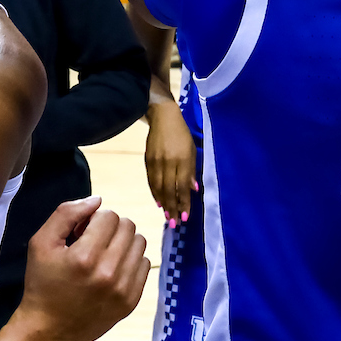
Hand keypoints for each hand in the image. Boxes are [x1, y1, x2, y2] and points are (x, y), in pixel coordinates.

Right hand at [17, 197, 149, 340]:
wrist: (48, 329)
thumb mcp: (41, 243)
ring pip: (139, 244)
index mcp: (85, 257)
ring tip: (103, 255)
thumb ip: (66, 214)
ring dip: (122, 242)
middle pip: (127, 226)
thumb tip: (97, 200)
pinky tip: (111, 270)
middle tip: (92, 242)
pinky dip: (129, 261)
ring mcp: (124, 289)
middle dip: (109, 228)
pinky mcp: (132, 301)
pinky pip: (144, 265)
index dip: (93, 218)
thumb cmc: (42, 283)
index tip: (80, 233)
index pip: (109, 216)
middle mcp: (108, 273)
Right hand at [145, 100, 196, 224]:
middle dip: (172, 208)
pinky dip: (155, 192)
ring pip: (158, 187)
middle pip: (169, 190)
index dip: (184, 203)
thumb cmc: (182, 134)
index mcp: (182, 159)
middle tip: (175, 223)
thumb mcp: (192, 151)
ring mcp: (156, 161)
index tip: (185, 217)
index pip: (183, 186)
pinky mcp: (147, 160)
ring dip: (163, 203)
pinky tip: (159, 201)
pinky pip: (151, 180)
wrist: (163, 118)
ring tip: (167, 216)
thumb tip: (193, 190)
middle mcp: (168, 162)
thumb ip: (191, 171)